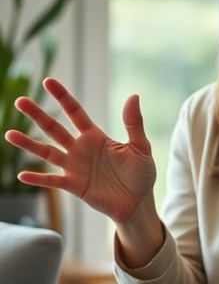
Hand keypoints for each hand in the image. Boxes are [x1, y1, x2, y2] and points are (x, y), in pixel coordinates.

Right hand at [4, 77, 156, 224]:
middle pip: (54, 129)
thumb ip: (134, 123)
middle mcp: (80, 149)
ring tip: (9, 133)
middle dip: (38, 115)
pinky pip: (52, 181)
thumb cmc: (141, 173)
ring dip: (28, 144)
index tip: (48, 81)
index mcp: (96, 136)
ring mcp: (74, 167)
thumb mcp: (140, 146)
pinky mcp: (73, 186)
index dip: (62, 97)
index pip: (75, 112)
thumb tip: (133, 96)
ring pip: (47, 152)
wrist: (138, 202)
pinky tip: (22, 174)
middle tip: (20, 101)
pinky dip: (38, 178)